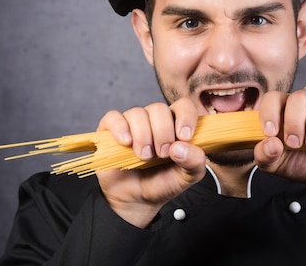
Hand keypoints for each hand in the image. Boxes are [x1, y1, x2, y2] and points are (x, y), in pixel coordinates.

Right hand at [96, 98, 205, 227]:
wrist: (138, 200)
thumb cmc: (164, 182)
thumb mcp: (187, 176)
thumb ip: (194, 161)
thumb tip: (180, 147)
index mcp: (176, 124)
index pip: (183, 106)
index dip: (186, 116)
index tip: (184, 137)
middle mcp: (155, 120)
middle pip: (159, 108)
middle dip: (162, 132)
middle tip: (162, 154)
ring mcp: (132, 123)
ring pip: (137, 113)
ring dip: (142, 135)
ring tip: (144, 156)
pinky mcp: (111, 130)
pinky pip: (113, 118)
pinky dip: (120, 128)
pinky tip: (126, 143)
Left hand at [253, 87, 305, 194]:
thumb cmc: (302, 164)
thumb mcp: (276, 165)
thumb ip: (264, 156)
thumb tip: (269, 143)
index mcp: (284, 109)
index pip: (273, 98)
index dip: (270, 112)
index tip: (271, 132)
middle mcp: (305, 101)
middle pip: (297, 97)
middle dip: (294, 122)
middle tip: (296, 143)